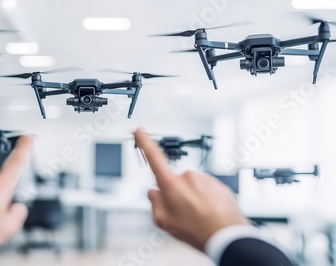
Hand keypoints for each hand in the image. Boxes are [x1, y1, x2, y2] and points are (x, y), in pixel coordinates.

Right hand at [134, 128, 249, 250]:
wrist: (227, 236)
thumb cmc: (196, 230)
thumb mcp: (164, 222)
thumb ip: (154, 203)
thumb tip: (154, 193)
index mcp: (171, 183)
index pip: (154, 157)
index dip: (145, 143)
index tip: (140, 131)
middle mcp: (188, 176)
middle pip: (174, 181)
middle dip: (176, 193)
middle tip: (182, 214)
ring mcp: (205, 179)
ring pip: (192, 187)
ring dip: (192, 198)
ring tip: (198, 217)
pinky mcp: (218, 185)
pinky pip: (206, 191)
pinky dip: (206, 201)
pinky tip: (209, 215)